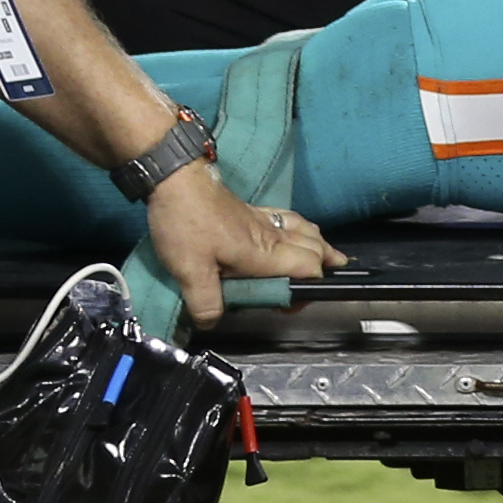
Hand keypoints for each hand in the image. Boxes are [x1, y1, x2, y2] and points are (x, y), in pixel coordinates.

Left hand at [143, 166, 342, 323]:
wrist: (176, 179)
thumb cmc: (186, 221)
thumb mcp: (189, 270)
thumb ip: (204, 302)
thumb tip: (211, 323)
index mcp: (263, 253)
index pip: (309, 268)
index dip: (310, 288)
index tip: (289, 304)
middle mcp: (271, 235)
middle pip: (316, 247)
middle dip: (325, 265)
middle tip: (317, 284)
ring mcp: (264, 220)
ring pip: (308, 230)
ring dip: (319, 245)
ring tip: (326, 257)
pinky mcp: (252, 210)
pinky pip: (290, 219)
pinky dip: (303, 229)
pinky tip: (297, 232)